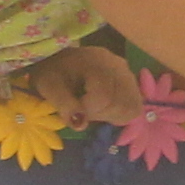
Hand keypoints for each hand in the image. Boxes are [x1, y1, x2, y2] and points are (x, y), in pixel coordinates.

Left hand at [18, 44, 146, 125]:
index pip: (104, 96)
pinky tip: (105, 109)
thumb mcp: (49, 87)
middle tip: (84, 109)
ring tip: (94, 109)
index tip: (74, 109)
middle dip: (101, 114)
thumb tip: (81, 124)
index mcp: (96, 61)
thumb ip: (64, 104)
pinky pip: (135, 105)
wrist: (58, 60)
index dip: (89, 110)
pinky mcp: (130, 82)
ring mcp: (127, 73)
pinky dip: (121, 113)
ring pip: (132, 106)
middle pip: (122, 103)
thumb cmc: (52, 73)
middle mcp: (118, 65)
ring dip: (112, 115)